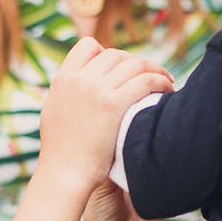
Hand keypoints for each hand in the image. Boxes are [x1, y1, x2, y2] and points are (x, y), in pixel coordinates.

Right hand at [38, 37, 173, 189]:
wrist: (64, 174)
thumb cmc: (61, 152)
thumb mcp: (53, 111)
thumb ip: (66, 93)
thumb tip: (77, 84)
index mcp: (63, 78)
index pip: (88, 46)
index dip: (106, 54)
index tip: (120, 70)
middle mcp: (79, 79)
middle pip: (116, 54)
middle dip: (136, 64)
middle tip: (150, 77)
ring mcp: (96, 90)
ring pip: (135, 64)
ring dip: (155, 70)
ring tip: (165, 82)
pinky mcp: (113, 104)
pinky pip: (146, 81)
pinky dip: (161, 81)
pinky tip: (167, 90)